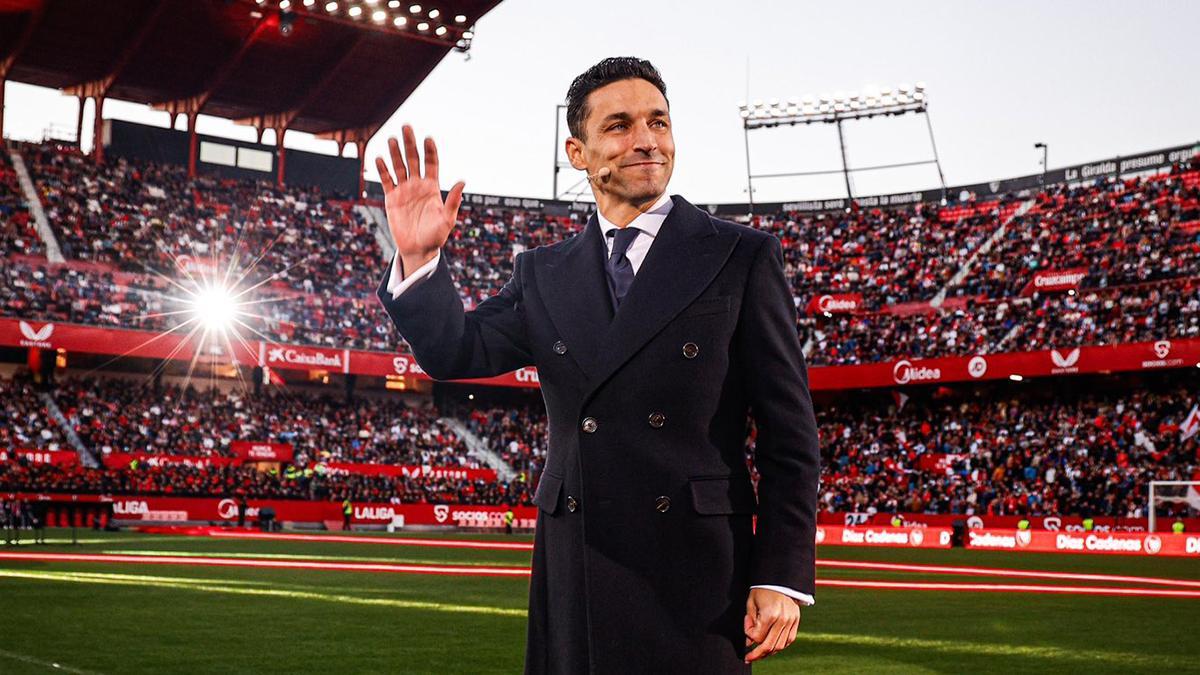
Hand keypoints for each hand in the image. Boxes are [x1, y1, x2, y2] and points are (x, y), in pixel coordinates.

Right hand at [374, 124, 465, 277]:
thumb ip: (453, 201)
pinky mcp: (392, 198)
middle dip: (410, 144)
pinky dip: (382, 170)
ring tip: (392, 139)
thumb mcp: (447, 219)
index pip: (431, 164)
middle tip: (407, 127)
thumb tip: (463, 181)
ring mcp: (404, 190)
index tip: (428, 138)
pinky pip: (386, 181)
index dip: (430, 151)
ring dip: (395, 153)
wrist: (418, 249)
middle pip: (413, 159)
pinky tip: (379, 158)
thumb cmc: (436, 236)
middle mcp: (418, 185)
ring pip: (399, 167)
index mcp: (432, 188)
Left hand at [743, 587, 800, 662]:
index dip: (748, 634)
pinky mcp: (796, 621)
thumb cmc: (763, 589)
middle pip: (769, 645)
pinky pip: (789, 640)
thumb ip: (750, 622)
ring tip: (760, 654)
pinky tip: (772, 646)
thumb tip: (749, 641)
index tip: (747, 625)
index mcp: (770, 614)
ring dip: (769, 652)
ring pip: (780, 645)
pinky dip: (780, 645)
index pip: (757, 636)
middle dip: (757, 654)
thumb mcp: (751, 603)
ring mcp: (791, 621)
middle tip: (748, 658)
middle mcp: (782, 620)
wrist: (780, 579)